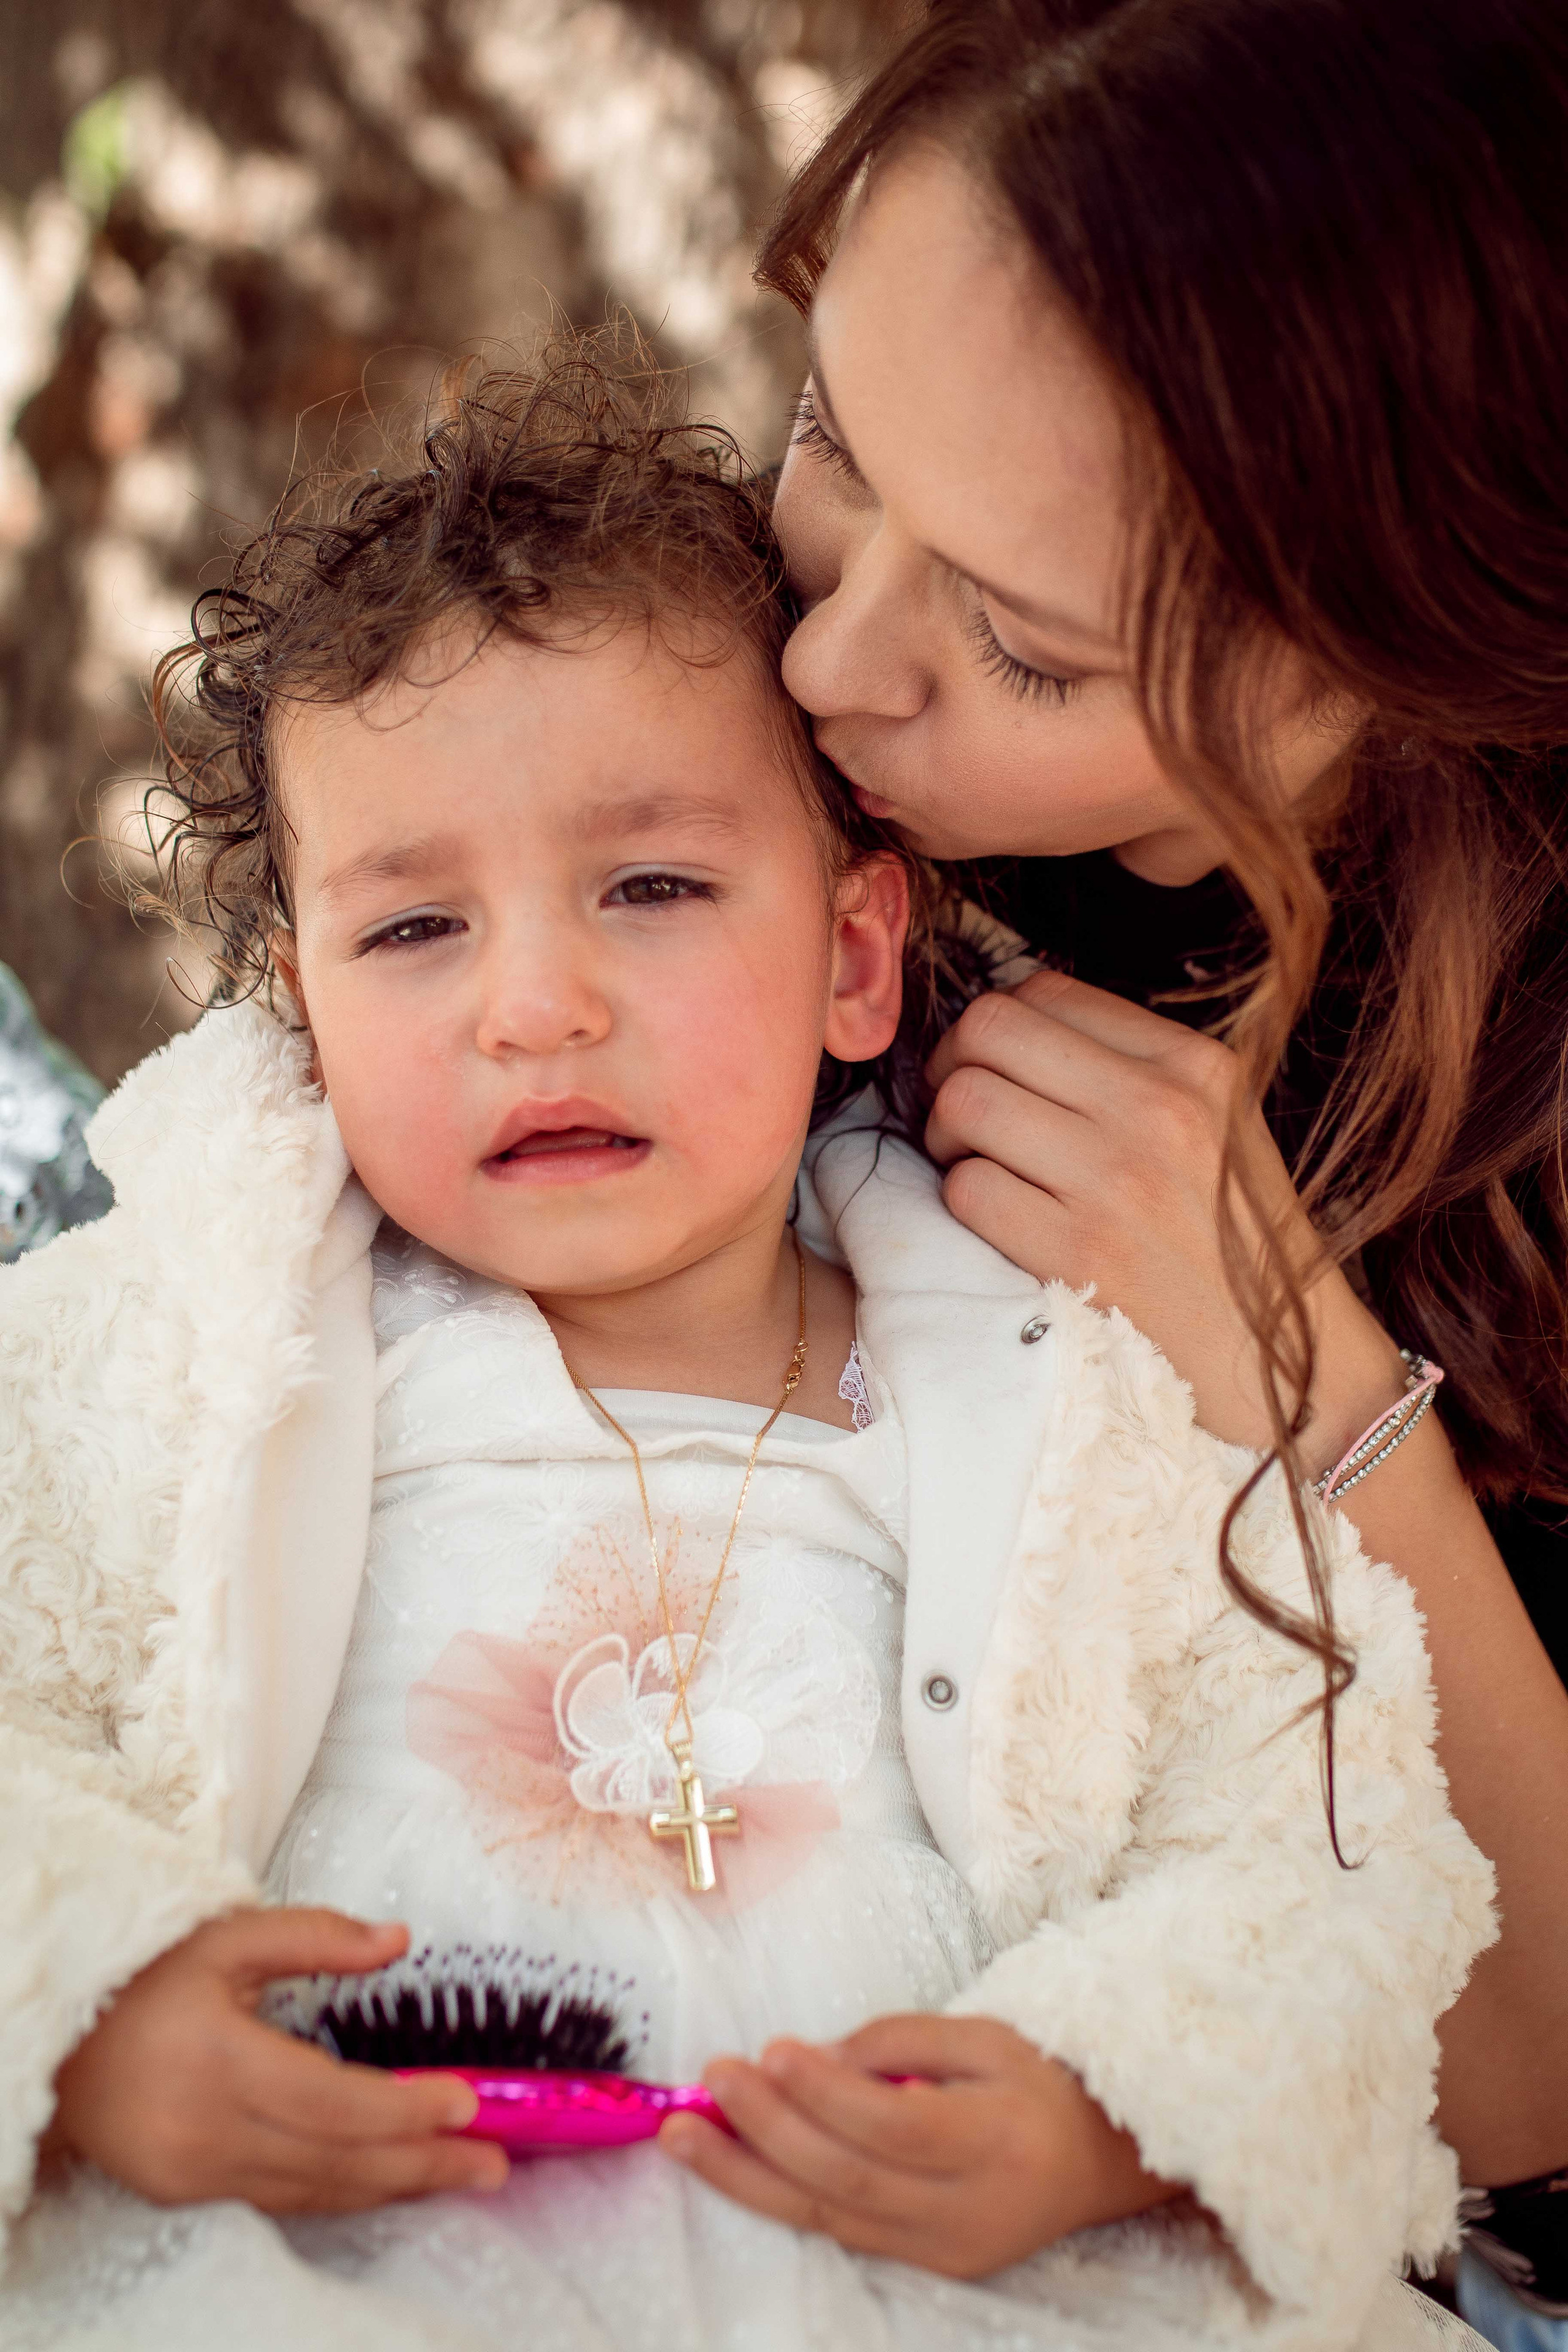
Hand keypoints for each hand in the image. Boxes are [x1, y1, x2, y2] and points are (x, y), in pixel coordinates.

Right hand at [46, 1906, 507, 2212]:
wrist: (59, 2045)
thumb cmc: (146, 1982)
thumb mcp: (230, 1936)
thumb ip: (318, 1935)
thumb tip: (399, 1939)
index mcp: (222, 2063)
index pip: (334, 2102)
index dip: (406, 2110)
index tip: (469, 2102)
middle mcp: (209, 2130)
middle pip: (336, 2158)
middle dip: (423, 2163)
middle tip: (494, 2159)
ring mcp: (196, 2172)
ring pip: (315, 2189)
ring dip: (394, 2185)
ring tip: (462, 2175)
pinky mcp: (188, 2192)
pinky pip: (283, 2197)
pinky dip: (343, 2191)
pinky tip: (389, 2181)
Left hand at [660, 2014, 1178, 2277]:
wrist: (1098, 2161)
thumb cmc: (1036, 2080)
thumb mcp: (984, 2036)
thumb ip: (900, 2041)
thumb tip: (815, 2057)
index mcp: (995, 2140)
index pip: (893, 2124)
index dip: (826, 2092)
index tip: (769, 2049)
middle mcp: (969, 2208)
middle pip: (850, 2177)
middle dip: (769, 2130)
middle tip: (712, 2081)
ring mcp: (946, 2247)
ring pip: (831, 2217)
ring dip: (748, 2175)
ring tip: (685, 2134)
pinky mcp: (929, 2266)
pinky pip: (842, 2232)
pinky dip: (780, 2196)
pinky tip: (733, 2164)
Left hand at [926, 971, 1403, 1457]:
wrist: (1289, 1360)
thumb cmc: (1238, 1243)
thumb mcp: (1216, 1123)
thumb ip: (1131, 1067)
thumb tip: (1012, 1033)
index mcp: (1193, 1063)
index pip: (1043, 990)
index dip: (994, 1025)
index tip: (993, 1066)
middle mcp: (1156, 1106)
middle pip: (987, 1028)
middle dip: (952, 1066)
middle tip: (962, 1112)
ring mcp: (1117, 1179)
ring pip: (964, 1102)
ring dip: (946, 1135)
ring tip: (973, 1164)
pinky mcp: (1080, 1252)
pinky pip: (967, 1190)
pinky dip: (963, 1200)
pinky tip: (998, 1218)